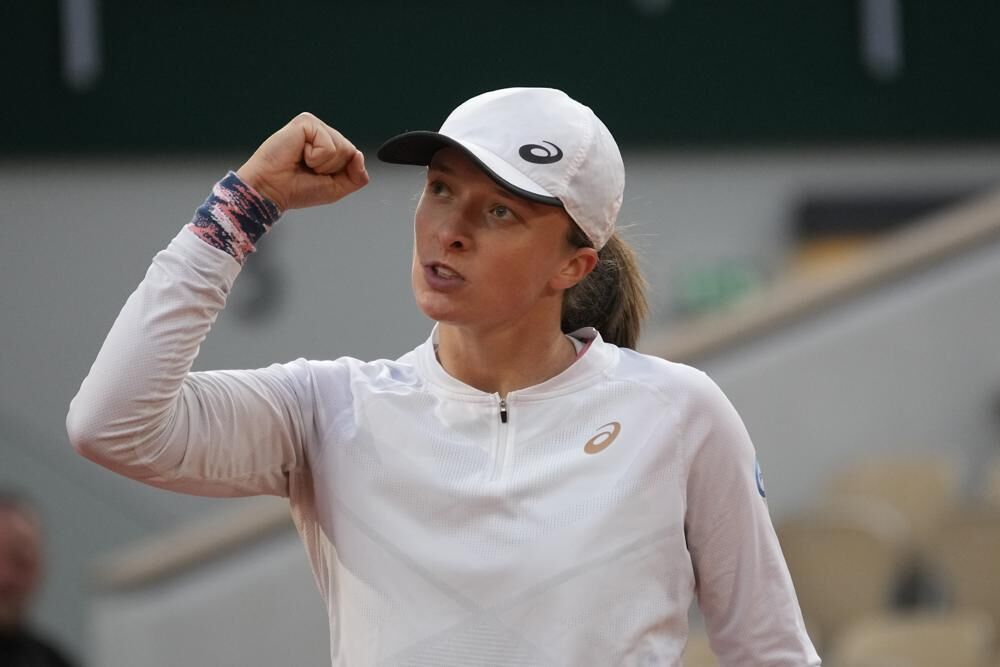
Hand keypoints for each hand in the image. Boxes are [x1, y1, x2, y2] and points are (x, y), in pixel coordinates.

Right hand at [236, 112, 368, 210]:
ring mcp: (314, 126)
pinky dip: (315, 157)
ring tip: (303, 162)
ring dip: (323, 164)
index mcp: (329, 146)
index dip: (340, 173)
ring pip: (342, 147)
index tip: (317, 176)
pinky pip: (328, 145)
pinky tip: (299, 154)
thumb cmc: (296, 189)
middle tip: (308, 169)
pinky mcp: (305, 122)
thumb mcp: (336, 189)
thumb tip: (360, 155)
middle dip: (332, 168)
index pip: (353, 156)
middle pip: (350, 151)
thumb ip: (356, 176)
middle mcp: (322, 133)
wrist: (271, 189)